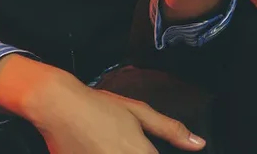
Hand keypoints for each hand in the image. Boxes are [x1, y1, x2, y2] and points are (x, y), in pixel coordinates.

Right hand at [31, 75, 205, 153]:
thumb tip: (198, 143)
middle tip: (124, 143)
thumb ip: (170, 130)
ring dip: (120, 153)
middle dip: (136, 153)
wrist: (58, 106)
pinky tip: (103, 149)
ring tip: (112, 143)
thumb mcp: (139, 112)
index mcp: (140, 153)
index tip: (145, 148)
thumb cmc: (98, 106)